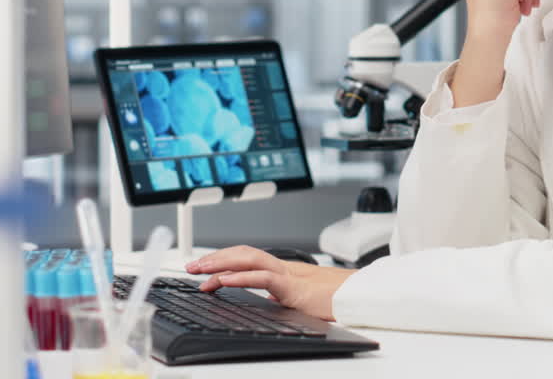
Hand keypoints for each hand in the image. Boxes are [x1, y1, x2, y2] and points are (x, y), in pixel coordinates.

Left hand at [185, 245, 356, 321]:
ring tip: (200, 271)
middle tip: (191, 266)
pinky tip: (224, 279)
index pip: (248, 257)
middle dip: (214, 257)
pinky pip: (263, 277)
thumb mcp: (302, 299)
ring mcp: (289, 274)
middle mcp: (284, 267)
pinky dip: (241, 276)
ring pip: (248, 258)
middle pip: (243, 252)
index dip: (224, 258)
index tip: (203, 267)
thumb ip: (285, 296)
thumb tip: (270, 300)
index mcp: (284, 270)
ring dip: (220, 263)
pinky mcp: (294, 286)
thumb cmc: (337, 300)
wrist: (361, 299)